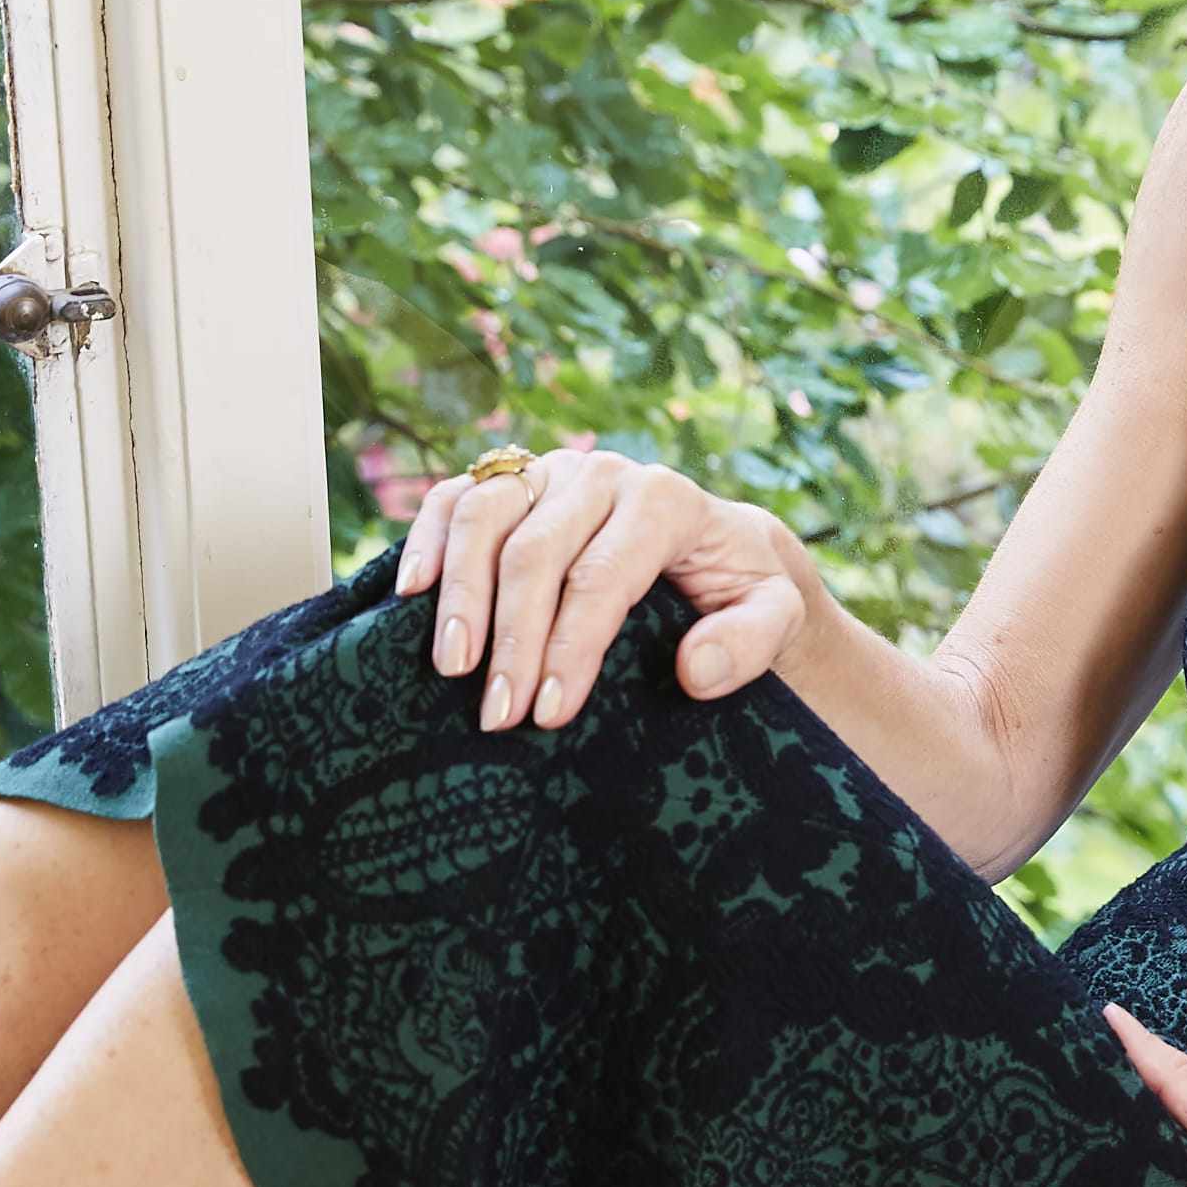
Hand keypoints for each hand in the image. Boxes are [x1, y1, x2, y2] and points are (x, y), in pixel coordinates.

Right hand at [396, 442, 817, 731]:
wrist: (716, 545)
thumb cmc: (738, 590)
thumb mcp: (774, 617)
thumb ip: (752, 641)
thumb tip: (695, 669)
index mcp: (664, 501)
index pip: (602, 576)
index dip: (569, 646)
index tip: (548, 712)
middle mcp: (602, 475)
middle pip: (535, 552)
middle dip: (511, 640)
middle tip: (496, 714)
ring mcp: (550, 472)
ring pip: (485, 517)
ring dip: (460, 595)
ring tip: (451, 668)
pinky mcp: (512, 481)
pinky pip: (454, 497)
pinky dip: (426, 539)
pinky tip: (412, 593)